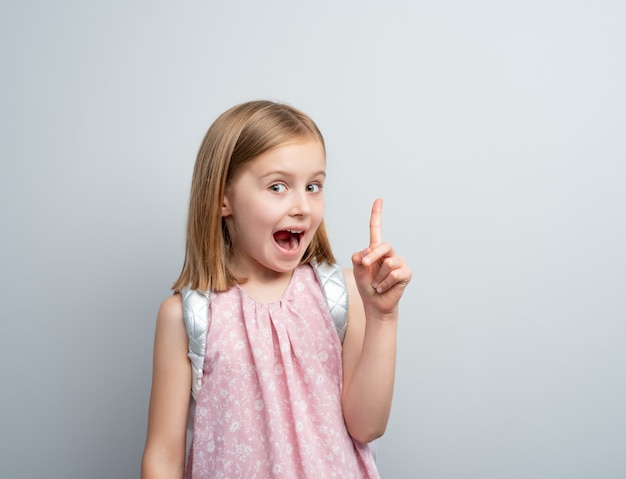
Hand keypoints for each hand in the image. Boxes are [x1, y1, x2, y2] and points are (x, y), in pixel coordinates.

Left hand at [351, 198, 411, 315]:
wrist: (375, 304)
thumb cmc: (367, 286)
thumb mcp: (358, 271)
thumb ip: (359, 258)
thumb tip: (367, 251)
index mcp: (375, 250)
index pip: (376, 229)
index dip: (377, 215)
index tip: (379, 200)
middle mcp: (389, 253)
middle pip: (383, 246)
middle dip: (372, 256)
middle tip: (366, 266)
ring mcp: (399, 262)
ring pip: (388, 263)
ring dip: (378, 277)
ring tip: (377, 284)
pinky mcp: (406, 273)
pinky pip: (395, 274)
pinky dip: (385, 283)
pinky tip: (384, 288)